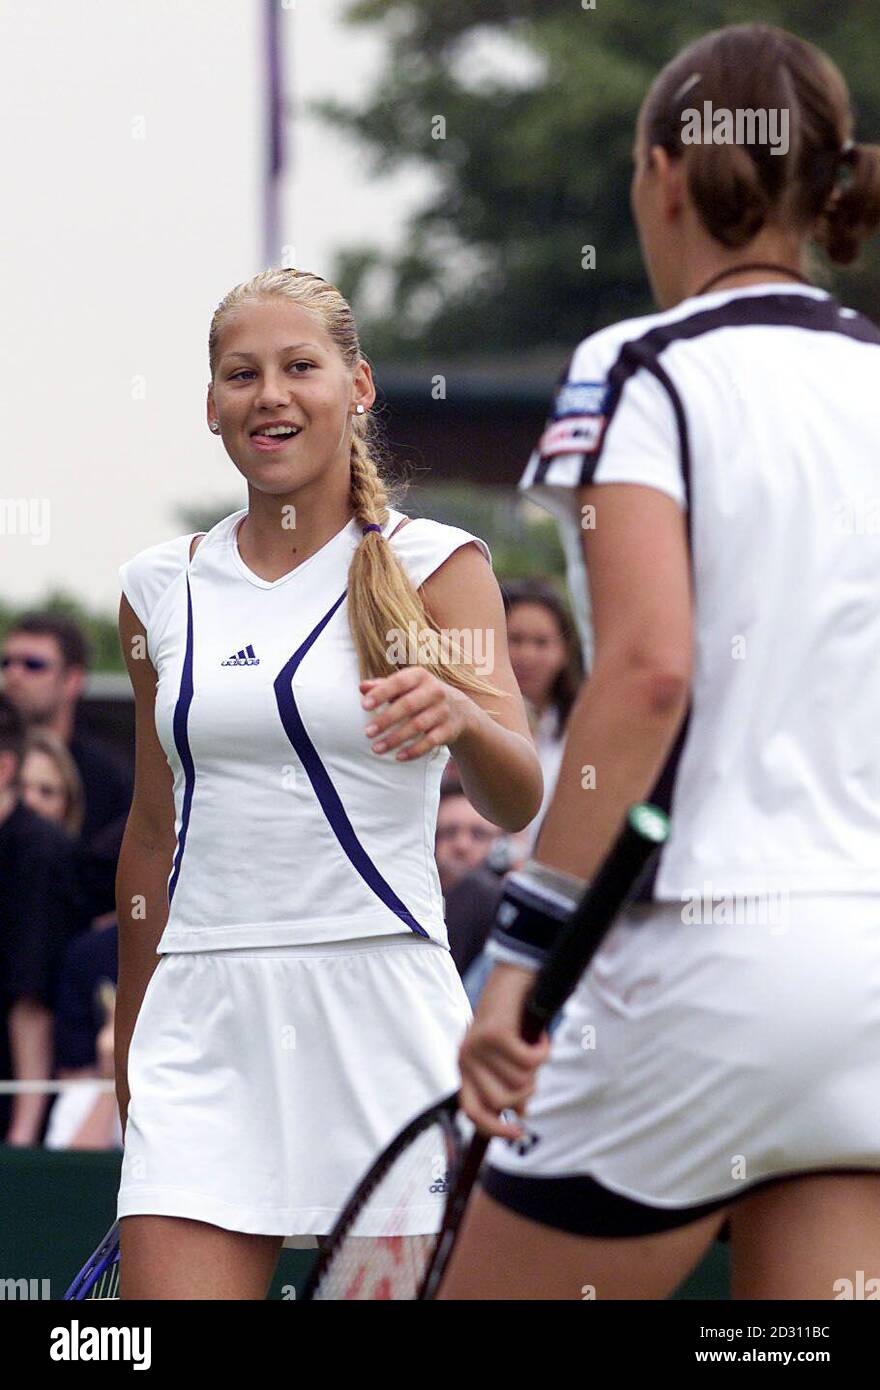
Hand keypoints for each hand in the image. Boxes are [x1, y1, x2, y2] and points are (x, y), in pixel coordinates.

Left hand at [360, 667, 473, 760]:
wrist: (459, 709)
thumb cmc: (421, 695)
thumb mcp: (406, 686)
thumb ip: (384, 686)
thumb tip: (362, 687)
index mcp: (420, 676)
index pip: (399, 682)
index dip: (381, 693)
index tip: (364, 706)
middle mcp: (434, 691)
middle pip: (408, 705)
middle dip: (386, 720)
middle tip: (367, 733)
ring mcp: (443, 711)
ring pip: (418, 726)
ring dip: (395, 739)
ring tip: (376, 749)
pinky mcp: (449, 729)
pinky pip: (430, 742)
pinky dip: (414, 750)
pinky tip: (398, 757)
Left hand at [458, 962, 550, 1138]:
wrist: (513, 974)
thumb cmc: (512, 1018)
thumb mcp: (504, 1055)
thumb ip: (507, 1083)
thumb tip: (520, 1113)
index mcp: (465, 1067)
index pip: (472, 1112)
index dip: (494, 1128)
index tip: (518, 1132)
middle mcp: (466, 1058)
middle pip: (503, 1101)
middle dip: (526, 1089)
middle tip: (531, 1067)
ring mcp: (478, 1046)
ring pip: (520, 1082)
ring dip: (536, 1067)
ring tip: (532, 1045)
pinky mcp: (495, 1034)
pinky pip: (531, 1061)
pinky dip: (543, 1050)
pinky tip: (540, 1035)